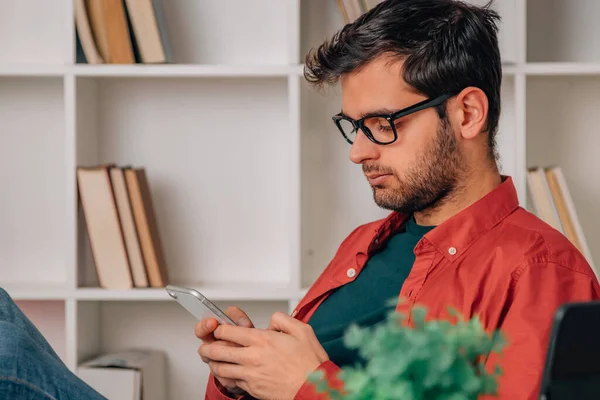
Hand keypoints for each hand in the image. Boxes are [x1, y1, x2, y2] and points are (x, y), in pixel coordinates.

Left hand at [199, 311, 328, 399]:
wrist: (312, 389)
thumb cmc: (309, 363)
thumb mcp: (302, 329)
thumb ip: (283, 319)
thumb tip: (272, 320)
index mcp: (262, 340)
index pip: (229, 332)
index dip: (220, 329)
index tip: (220, 329)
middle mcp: (252, 357)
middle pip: (218, 350)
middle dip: (208, 347)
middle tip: (205, 346)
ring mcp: (250, 374)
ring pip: (221, 368)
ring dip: (213, 363)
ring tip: (210, 360)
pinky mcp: (252, 388)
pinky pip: (232, 382)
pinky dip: (226, 377)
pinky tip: (227, 374)